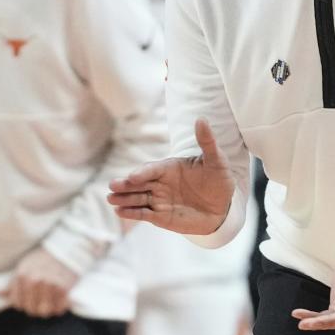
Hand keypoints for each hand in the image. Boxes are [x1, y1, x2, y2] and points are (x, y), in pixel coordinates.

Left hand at [0, 247, 77, 317]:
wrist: (66, 248)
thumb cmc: (43, 259)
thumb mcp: (24, 266)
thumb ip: (12, 283)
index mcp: (22, 275)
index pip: (17, 304)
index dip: (24, 303)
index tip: (31, 296)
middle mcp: (34, 280)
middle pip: (31, 310)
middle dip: (36, 306)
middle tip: (43, 298)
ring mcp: (49, 284)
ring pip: (45, 312)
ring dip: (49, 308)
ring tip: (52, 299)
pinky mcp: (64, 287)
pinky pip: (59, 309)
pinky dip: (61, 307)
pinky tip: (61, 299)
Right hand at [107, 119, 234, 234]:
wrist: (223, 207)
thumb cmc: (218, 181)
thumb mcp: (216, 161)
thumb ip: (207, 142)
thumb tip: (201, 119)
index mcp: (170, 168)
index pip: (152, 169)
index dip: (143, 172)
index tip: (133, 177)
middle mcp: (161, 183)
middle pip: (139, 183)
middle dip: (126, 184)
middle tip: (113, 185)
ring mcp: (159, 199)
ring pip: (138, 198)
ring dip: (124, 198)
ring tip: (111, 199)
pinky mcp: (160, 216)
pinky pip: (143, 213)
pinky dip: (132, 213)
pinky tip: (120, 212)